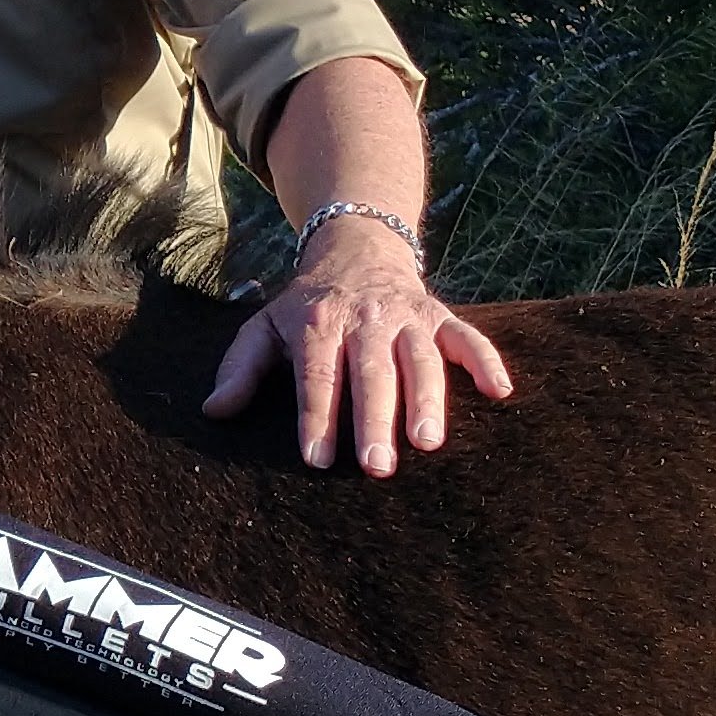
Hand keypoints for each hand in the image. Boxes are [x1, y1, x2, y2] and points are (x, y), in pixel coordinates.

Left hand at [203, 213, 514, 472]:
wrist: (356, 247)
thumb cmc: (306, 305)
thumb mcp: (264, 327)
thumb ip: (240, 368)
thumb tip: (214, 411)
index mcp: (317, 324)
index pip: (316, 377)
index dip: (316, 418)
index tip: (317, 460)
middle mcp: (365, 319)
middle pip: (371, 373)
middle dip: (374, 420)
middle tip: (377, 468)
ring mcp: (406, 318)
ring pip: (421, 358)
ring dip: (427, 399)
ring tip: (429, 443)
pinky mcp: (439, 315)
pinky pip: (467, 336)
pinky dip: (485, 360)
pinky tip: (500, 391)